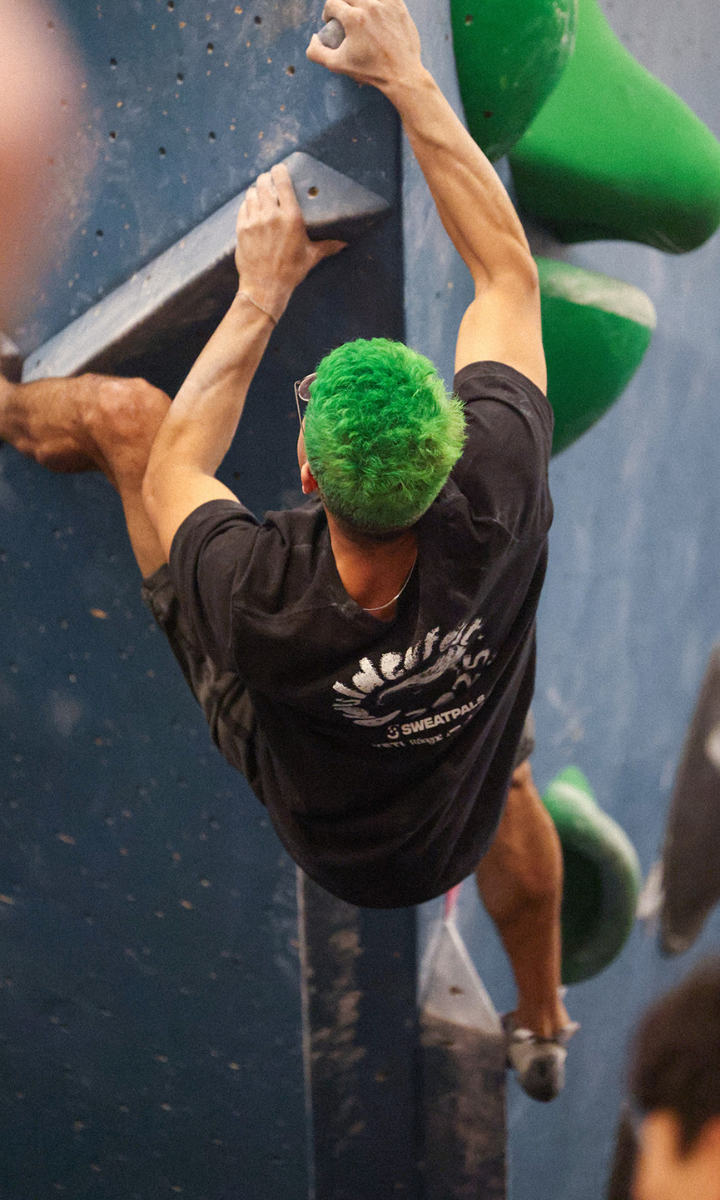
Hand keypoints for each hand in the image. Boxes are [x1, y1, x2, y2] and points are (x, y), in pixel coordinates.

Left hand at [234, 163, 345, 319]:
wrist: (265, 288)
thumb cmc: (291, 272)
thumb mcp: (311, 257)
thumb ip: (327, 245)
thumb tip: (344, 243)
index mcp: (291, 217)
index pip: (283, 182)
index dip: (279, 171)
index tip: (279, 169)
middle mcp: (271, 215)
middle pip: (264, 183)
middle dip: (266, 179)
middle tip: (269, 181)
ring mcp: (254, 221)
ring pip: (251, 193)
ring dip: (255, 191)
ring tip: (259, 194)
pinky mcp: (241, 229)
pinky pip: (242, 208)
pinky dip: (246, 205)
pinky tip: (251, 208)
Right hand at [306, 0, 422, 91]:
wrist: (401, 73)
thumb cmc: (370, 71)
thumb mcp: (338, 65)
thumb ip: (317, 52)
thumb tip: (314, 37)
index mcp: (353, 18)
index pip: (332, 3)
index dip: (328, 13)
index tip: (331, 22)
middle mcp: (369, 6)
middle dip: (341, 4)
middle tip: (344, 17)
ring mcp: (386, 4)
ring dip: (358, 3)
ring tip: (359, 13)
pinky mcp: (399, 5)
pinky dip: (376, 2)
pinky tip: (375, 11)